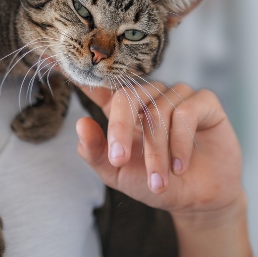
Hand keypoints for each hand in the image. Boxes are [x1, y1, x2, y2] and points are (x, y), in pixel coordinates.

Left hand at [76, 81, 243, 221]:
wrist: (196, 200)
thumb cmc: (154, 183)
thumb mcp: (119, 174)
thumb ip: (97, 152)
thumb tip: (81, 124)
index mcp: (122, 110)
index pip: (99, 85)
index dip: (81, 72)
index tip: (53, 55)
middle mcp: (149, 96)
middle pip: (127, 96)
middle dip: (120, 131)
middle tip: (120, 162)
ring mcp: (177, 95)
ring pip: (158, 112)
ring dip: (157, 152)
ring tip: (160, 182)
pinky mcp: (204, 102)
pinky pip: (186, 113)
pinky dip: (181, 143)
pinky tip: (181, 166)